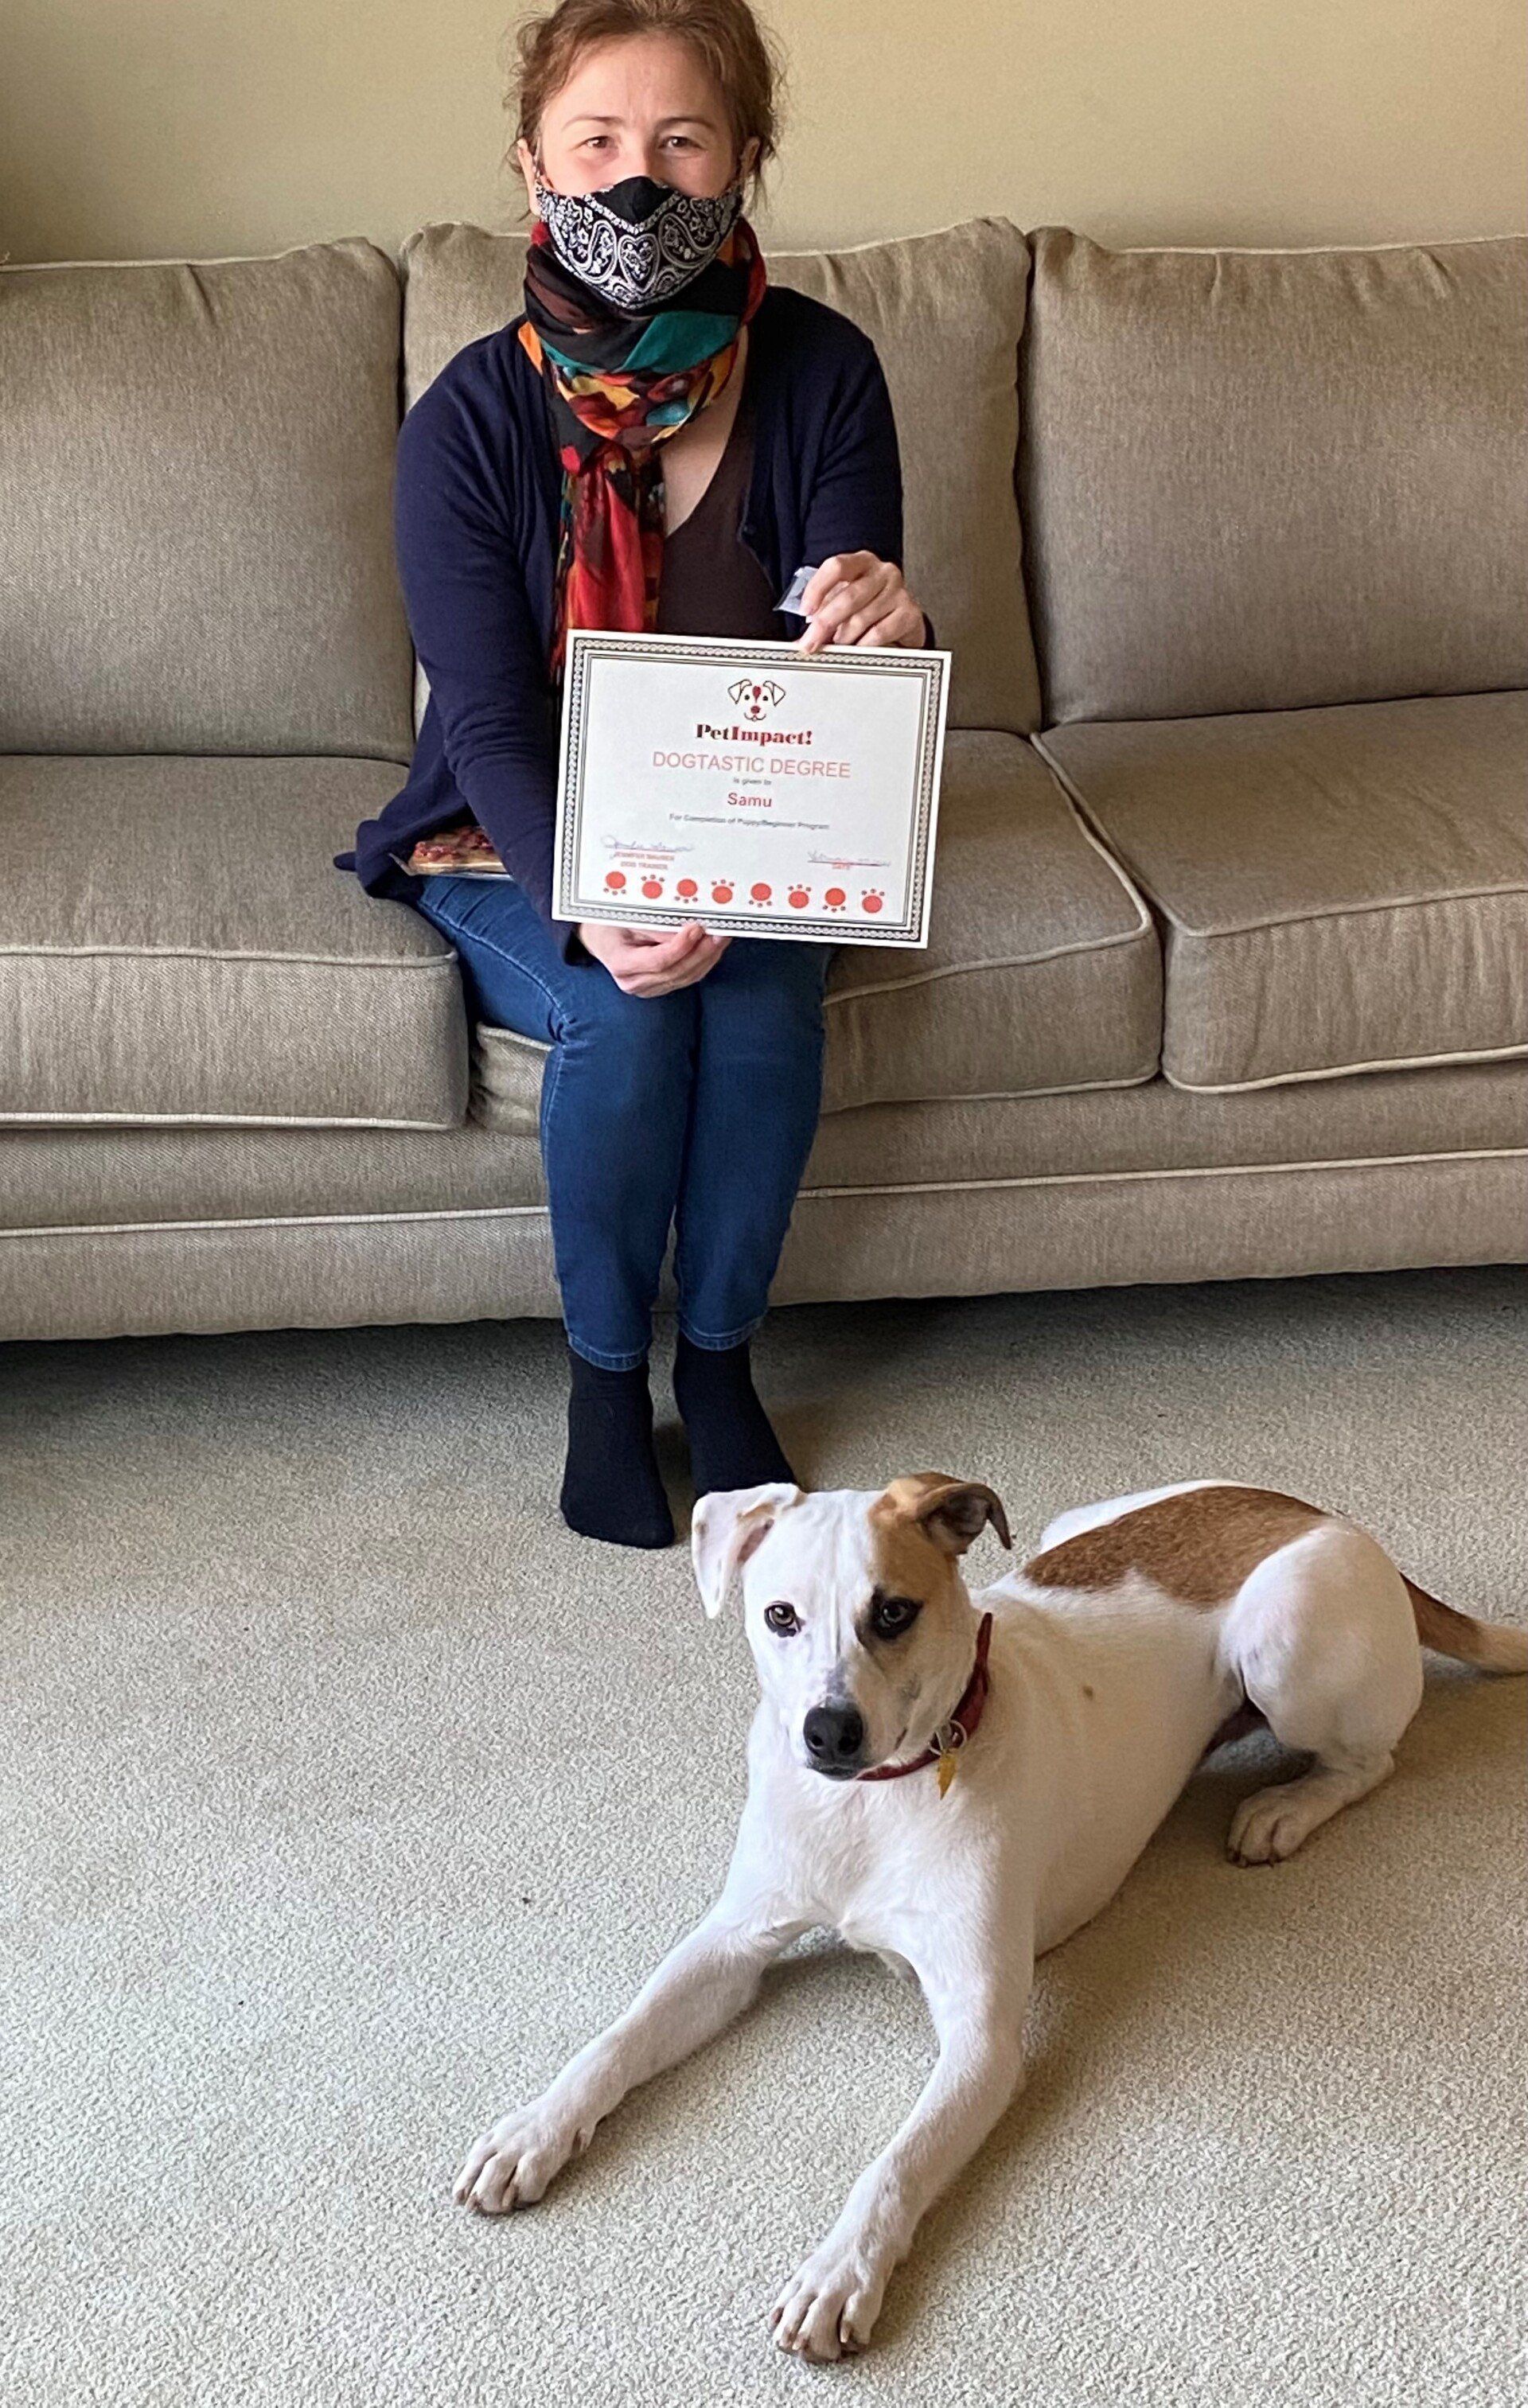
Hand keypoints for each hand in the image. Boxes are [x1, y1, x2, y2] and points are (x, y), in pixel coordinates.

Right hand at [578, 918, 730, 996]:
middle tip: (719, 932)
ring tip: (721, 937)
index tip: (696, 928)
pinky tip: (712, 948)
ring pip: (685, 977)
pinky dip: (702, 963)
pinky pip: (686, 978)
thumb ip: (654, 925)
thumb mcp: (626, 916)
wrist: (600, 939)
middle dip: (702, 952)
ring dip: (707, 958)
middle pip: (676, 971)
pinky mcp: (659, 987)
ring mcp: (647, 988)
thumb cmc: (610, 924)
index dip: (681, 946)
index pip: (658, 961)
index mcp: (621, 963)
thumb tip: (686, 927)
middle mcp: (634, 982)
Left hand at [795, 553, 926, 651]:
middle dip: (825, 623)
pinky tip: (858, 647)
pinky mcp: (909, 613)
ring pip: (861, 619)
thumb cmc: (870, 606)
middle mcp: (883, 572)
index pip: (836, 567)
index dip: (817, 589)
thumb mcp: (846, 599)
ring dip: (844, 637)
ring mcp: (899, 591)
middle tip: (811, 642)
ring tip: (839, 643)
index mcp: (862, 562)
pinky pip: (878, 633)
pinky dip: (863, 644)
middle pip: (848, 596)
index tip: (805, 611)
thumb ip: (826, 609)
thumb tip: (805, 635)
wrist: (904, 618)